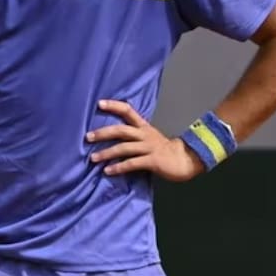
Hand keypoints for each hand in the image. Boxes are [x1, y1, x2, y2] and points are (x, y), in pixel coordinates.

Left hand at [88, 99, 206, 182]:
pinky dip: (118, 167)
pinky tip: (108, 171)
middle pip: (121, 130)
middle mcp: (145, 135)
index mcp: (144, 127)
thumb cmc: (165, 150)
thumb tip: (113, 138)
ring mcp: (149, 147)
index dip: (114, 106)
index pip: (128, 111)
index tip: (99, 103)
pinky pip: (132, 163)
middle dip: (103, 133)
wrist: (186, 160)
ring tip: (93, 158)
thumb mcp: (150, 138)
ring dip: (107, 153)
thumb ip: (134, 137)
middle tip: (88, 137)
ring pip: (124, 148)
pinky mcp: (152, 161)